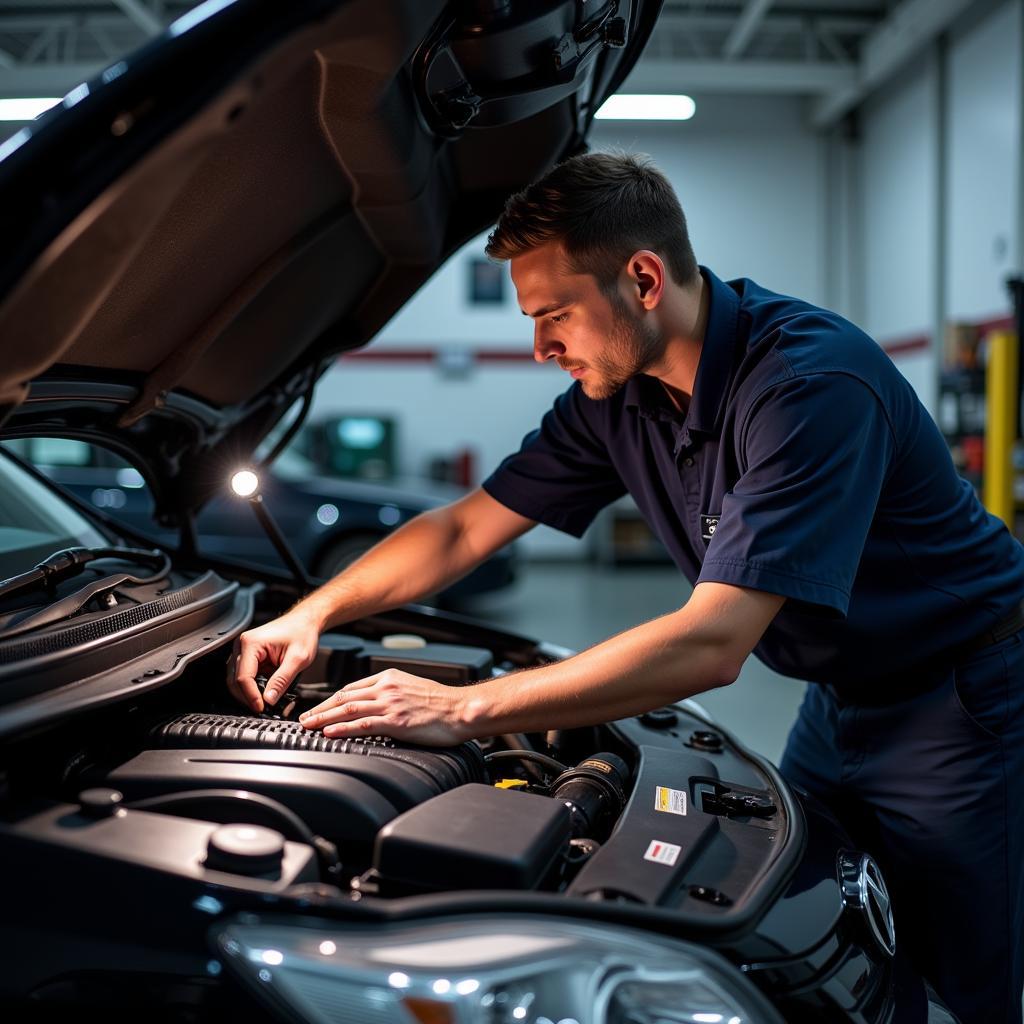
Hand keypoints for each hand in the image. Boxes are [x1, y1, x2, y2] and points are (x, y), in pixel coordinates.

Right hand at [229, 610, 320, 711]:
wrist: (305, 622)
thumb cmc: (303, 633)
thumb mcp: (298, 659)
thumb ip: (282, 680)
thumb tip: (269, 699)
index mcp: (251, 643)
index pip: (243, 677)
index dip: (251, 696)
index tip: (261, 708)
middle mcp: (243, 645)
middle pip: (236, 680)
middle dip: (248, 697)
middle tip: (263, 709)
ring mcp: (244, 651)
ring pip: (238, 680)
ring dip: (249, 693)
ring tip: (265, 702)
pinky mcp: (249, 656)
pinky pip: (246, 676)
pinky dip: (254, 686)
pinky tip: (265, 692)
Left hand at [298, 669, 468, 745]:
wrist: (460, 709)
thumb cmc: (441, 702)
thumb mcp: (412, 687)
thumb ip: (391, 692)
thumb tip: (374, 704)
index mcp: (389, 678)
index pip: (352, 688)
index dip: (331, 700)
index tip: (319, 709)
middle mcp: (386, 688)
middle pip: (344, 698)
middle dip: (320, 709)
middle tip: (303, 719)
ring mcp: (390, 704)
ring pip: (348, 710)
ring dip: (324, 719)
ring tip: (309, 727)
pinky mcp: (395, 721)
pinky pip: (363, 724)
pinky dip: (343, 728)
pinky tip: (330, 732)